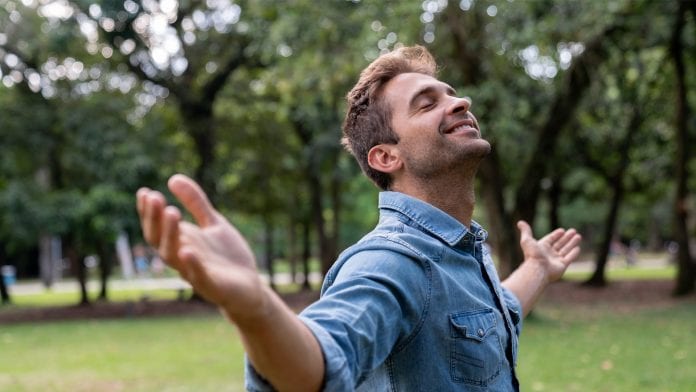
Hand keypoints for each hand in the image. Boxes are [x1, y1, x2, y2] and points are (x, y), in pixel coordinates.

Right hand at [136, 174, 263, 320]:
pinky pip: (198, 276)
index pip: (157, 226)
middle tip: (155, 197)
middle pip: (159, 240)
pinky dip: (192, 264)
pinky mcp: (212, 286)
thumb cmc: (227, 257)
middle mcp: (182, 256)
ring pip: (173, 256)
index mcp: (181, 241)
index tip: (144, 192)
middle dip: (155, 219)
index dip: (148, 212)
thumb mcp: (213, 223)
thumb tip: (173, 178)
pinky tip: (188, 250)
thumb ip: (196, 203)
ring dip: (170, 235)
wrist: (250, 288)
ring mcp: (195, 272)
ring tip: (172, 212)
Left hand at [517, 220, 581, 282]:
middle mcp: (549, 254)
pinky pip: (569, 258)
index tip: (562, 230)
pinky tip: (578, 248)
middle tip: (574, 231)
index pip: (550, 239)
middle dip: (567, 237)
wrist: (537, 269)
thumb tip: (520, 222)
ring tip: (579, 236)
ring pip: (566, 249)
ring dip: (572, 243)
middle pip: (559, 243)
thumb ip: (526, 231)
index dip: (556, 235)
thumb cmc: (532, 255)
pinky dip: (574, 253)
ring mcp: (556, 260)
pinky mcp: (562, 266)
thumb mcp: (527, 240)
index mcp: (541, 247)